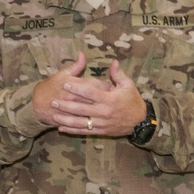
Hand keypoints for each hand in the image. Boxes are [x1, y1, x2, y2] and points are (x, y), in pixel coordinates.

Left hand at [32, 53, 147, 136]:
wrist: (140, 122)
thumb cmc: (133, 101)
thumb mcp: (128, 85)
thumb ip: (118, 74)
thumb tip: (113, 61)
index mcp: (110, 99)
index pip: (90, 93)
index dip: (77, 88)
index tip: (66, 84)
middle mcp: (104, 112)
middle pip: (82, 109)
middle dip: (67, 105)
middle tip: (53, 101)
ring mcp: (102, 123)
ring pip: (81, 123)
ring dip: (66, 119)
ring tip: (54, 115)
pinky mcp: (101, 131)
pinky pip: (85, 131)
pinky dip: (72, 130)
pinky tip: (61, 128)